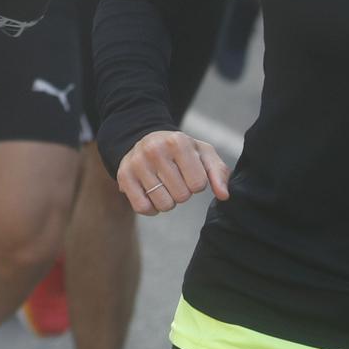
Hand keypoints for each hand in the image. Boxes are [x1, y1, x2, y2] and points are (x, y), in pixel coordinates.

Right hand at [116, 130, 230, 215]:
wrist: (148, 140)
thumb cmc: (181, 151)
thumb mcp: (203, 154)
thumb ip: (218, 173)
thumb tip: (224, 195)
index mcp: (178, 141)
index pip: (198, 184)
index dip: (197, 183)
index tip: (190, 172)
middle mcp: (155, 149)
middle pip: (181, 196)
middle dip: (182, 192)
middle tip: (175, 179)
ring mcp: (137, 162)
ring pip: (163, 204)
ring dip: (168, 201)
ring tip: (164, 185)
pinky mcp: (124, 176)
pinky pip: (142, 208)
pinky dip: (151, 208)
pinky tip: (152, 194)